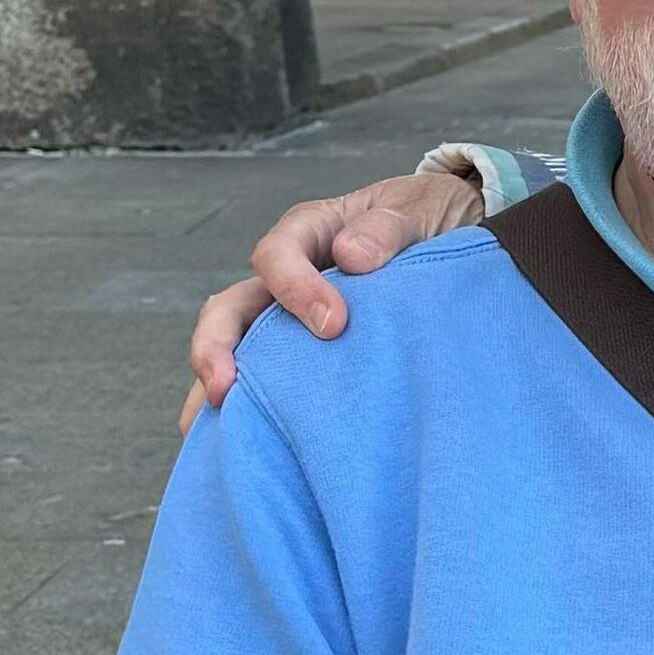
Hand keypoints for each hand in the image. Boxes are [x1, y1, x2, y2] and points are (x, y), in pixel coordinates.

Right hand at [183, 157, 484, 426]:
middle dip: (216, 346)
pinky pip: (264, 377)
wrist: (449, 235)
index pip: (277, 256)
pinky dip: (244, 408)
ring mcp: (287, 317)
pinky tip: (234, 445)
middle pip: (231, 307)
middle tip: (224, 388)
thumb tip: (351, 256)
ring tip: (204, 430)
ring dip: (216, 385)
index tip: (333, 326)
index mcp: (309, 232)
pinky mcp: (302, 352)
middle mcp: (286, 276)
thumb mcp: (418, 210)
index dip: (294, 288)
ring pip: (236, 347)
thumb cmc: (425, 218)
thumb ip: (388, 228)